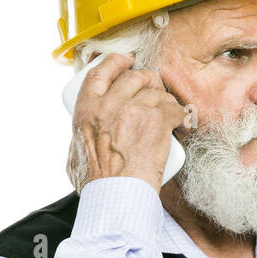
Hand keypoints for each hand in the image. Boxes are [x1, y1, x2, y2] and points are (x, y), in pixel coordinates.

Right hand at [73, 53, 192, 190]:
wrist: (115, 196)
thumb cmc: (95, 184)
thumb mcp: (74, 156)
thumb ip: (78, 141)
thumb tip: (82, 141)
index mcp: (86, 109)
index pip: (100, 72)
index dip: (116, 62)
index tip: (126, 61)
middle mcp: (109, 104)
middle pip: (134, 77)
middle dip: (148, 81)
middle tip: (155, 95)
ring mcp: (134, 110)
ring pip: (158, 92)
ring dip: (166, 102)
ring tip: (168, 116)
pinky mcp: (157, 120)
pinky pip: (176, 108)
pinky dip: (182, 116)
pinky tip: (182, 125)